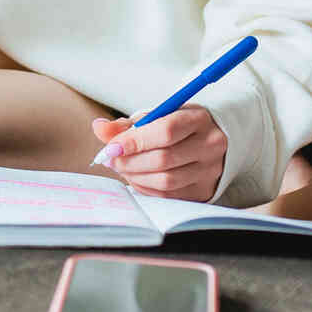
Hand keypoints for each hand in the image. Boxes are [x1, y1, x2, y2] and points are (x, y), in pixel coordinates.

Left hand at [91, 106, 226, 201]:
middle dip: (130, 162)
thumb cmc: (179, 125)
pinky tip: (137, 178)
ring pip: (166, 181)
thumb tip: (100, 128)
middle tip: (111, 159)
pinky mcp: (204, 190)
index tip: (111, 147)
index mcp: (199, 119)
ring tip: (122, 168)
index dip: (134, 141)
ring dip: (135, 177)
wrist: (212, 140)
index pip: (166, 131)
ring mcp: (210, 171)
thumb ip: (128, 124)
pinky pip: (169, 195)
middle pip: (163, 159)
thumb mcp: (157, 116)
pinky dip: (146, 188)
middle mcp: (210, 145)